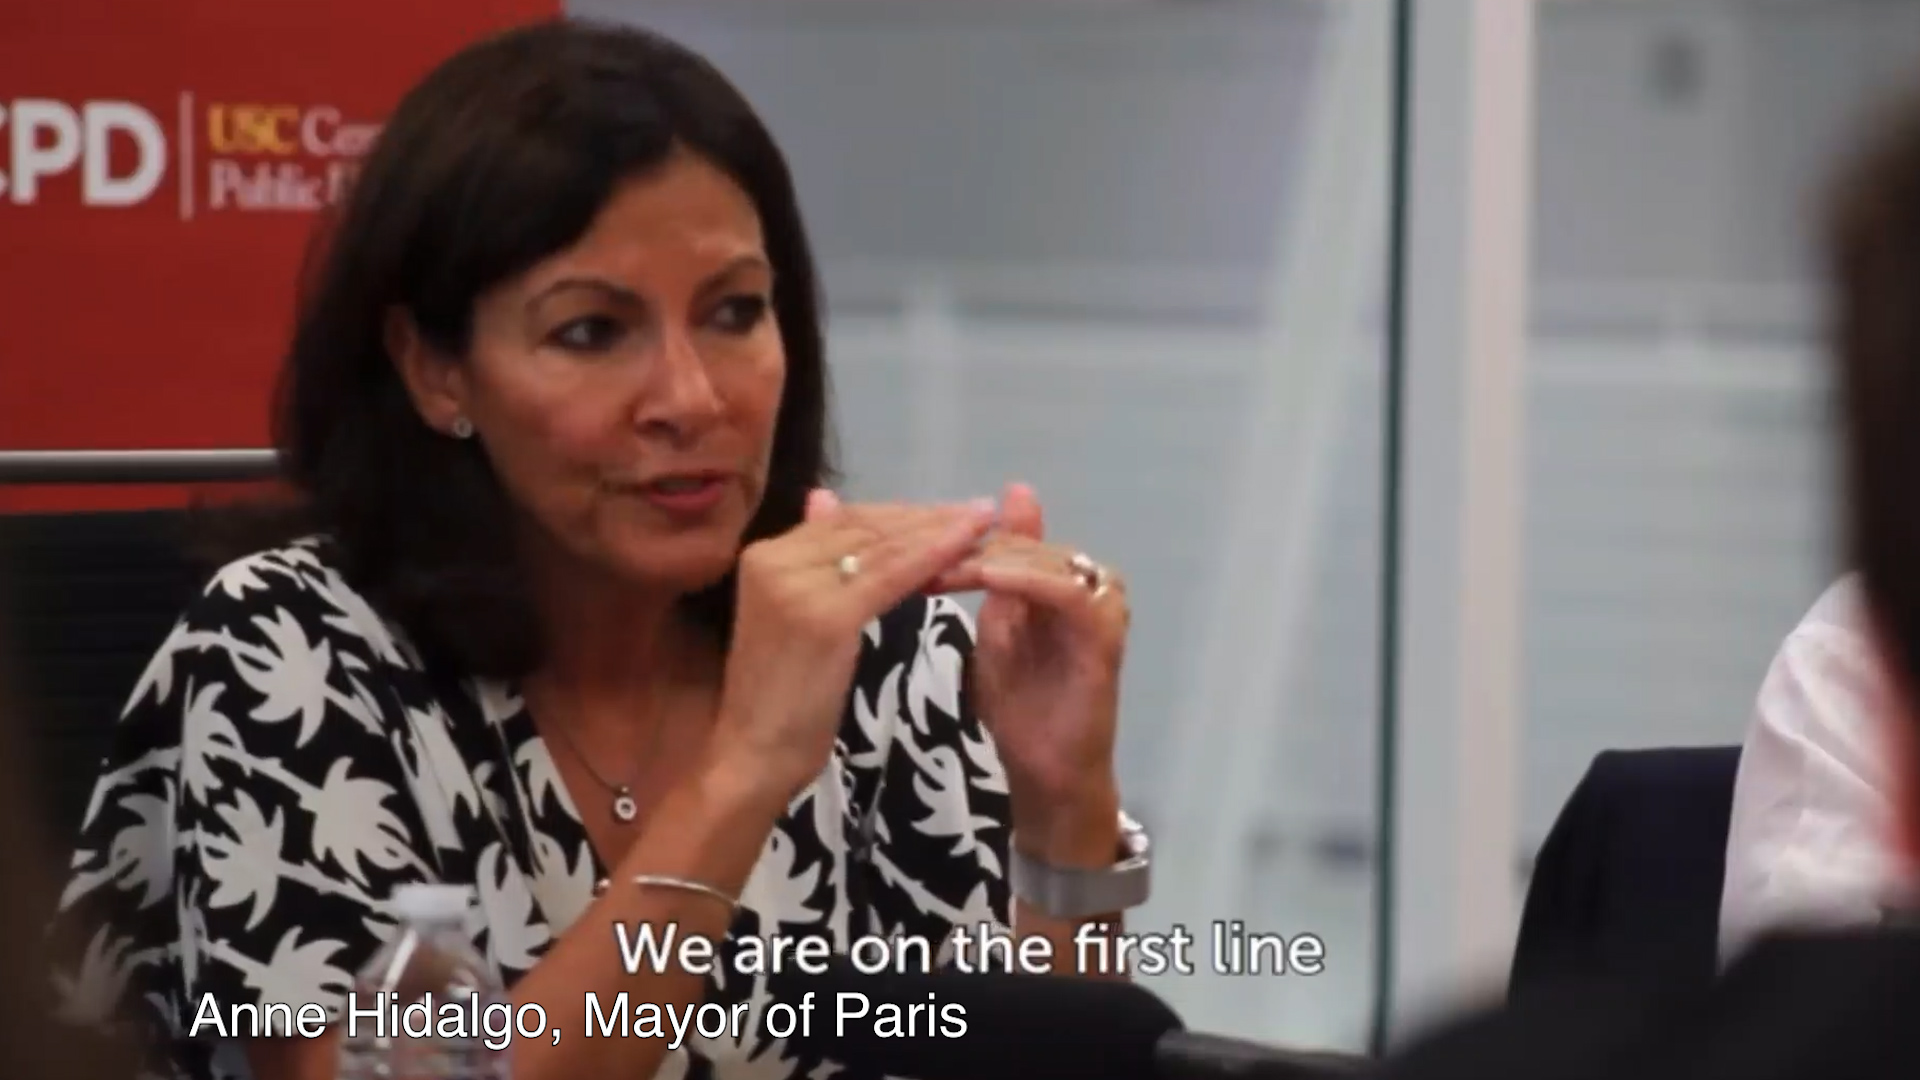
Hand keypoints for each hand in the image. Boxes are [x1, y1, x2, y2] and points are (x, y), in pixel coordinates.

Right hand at [712, 491, 996, 802]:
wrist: (753, 754)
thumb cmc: (779, 699)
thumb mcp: (795, 615)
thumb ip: (813, 560)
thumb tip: (824, 497)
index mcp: (764, 555)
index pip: (844, 520)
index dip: (899, 514)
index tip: (946, 512)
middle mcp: (775, 559)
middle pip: (866, 527)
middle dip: (925, 517)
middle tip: (978, 512)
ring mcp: (798, 586)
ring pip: (883, 548)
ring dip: (938, 531)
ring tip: (984, 522)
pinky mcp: (827, 617)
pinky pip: (891, 578)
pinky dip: (933, 558)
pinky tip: (967, 548)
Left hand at [940, 482, 1129, 859]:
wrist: (1048, 772)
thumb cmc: (1019, 709)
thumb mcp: (993, 632)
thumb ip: (986, 579)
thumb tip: (957, 527)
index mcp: (1060, 580)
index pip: (1010, 537)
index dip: (959, 534)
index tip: (908, 538)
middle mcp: (1089, 582)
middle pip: (1027, 543)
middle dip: (971, 543)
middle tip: (920, 546)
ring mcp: (1102, 605)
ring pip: (1047, 558)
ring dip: (995, 557)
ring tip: (945, 560)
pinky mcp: (1106, 634)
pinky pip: (1069, 593)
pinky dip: (1028, 580)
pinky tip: (988, 576)